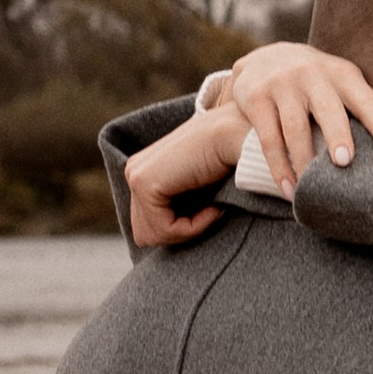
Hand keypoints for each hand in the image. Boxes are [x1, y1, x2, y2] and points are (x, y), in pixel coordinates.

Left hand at [124, 102, 244, 249]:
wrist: (239, 136)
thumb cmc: (230, 160)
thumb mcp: (199, 189)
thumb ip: (182, 206)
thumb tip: (173, 237)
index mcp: (144, 171)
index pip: (148, 225)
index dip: (182, 228)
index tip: (211, 210)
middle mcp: (133, 171)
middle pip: (146, 234)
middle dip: (180, 233)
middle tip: (211, 213)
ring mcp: (135, 176)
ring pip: (152, 235)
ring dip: (189, 230)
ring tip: (213, 209)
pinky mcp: (144, 183)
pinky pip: (165, 229)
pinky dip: (194, 228)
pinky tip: (213, 208)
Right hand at [219, 42, 372, 197]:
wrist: (265, 57)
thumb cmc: (319, 81)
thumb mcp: (346, 85)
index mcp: (342, 75)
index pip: (364, 97)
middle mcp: (312, 75)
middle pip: (327, 109)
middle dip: (336, 134)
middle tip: (344, 162)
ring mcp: (281, 85)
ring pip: (293, 127)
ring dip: (302, 161)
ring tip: (310, 191)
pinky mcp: (255, 98)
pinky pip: (268, 137)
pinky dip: (278, 165)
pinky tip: (288, 188)